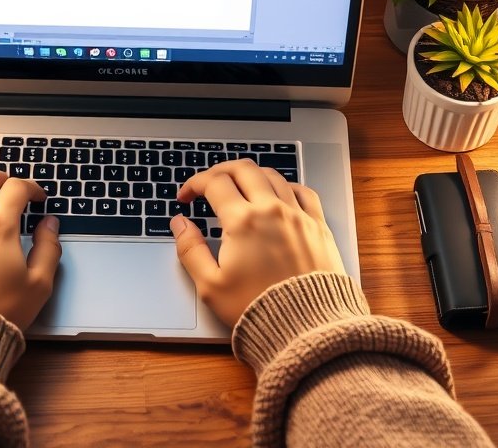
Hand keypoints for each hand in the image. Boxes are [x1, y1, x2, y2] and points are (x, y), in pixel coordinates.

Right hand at [171, 160, 345, 325]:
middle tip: (208, 183)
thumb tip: (180, 224)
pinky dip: (284, 186)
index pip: (213, 183)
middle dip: (220, 171)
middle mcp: (271, 210)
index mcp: (242, 221)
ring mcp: (297, 215)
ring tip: (238, 186)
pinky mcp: (317, 225)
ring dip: (250, 175)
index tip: (186, 197)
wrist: (306, 327)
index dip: (194, 184)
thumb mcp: (210, 285)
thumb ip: (190, 249)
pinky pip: (302, 191)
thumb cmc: (257, 310)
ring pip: (272, 175)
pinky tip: (277, 194)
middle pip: (242, 169)